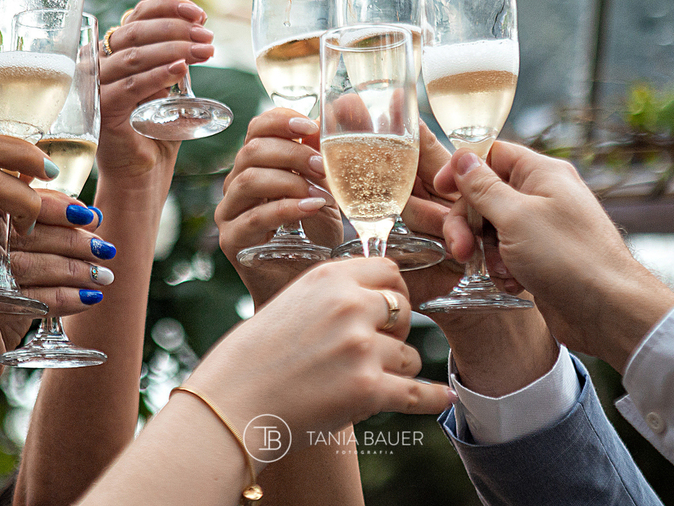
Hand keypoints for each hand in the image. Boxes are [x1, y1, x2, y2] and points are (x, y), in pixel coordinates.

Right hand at [9, 189, 110, 313]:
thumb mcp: (26, 261)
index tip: (90, 216)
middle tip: (105, 250)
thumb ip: (53, 233)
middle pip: (25, 234)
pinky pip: (26, 301)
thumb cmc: (3, 296)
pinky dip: (62, 299)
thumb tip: (94, 216)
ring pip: (27, 266)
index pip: (17, 205)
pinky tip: (87, 299)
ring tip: (102, 276)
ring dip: (72, 270)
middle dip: (73, 241)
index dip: (57, 207)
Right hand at [97, 0, 213, 179]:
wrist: (143, 172)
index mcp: (116, 50)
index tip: (199, 12)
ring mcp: (97, 86)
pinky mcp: (102, 109)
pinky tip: (181, 69)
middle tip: (207, 36)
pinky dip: (158, 74)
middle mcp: (100, 62)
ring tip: (205, 51)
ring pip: (134, 55)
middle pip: (136, 30)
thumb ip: (175, 58)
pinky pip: (131, 85)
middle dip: (176, 28)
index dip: (168, 6)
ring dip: (173, 48)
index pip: (138, 14)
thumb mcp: (170, 84)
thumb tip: (198, 31)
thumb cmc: (158, 127)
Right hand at [185, 258, 454, 437]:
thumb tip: (378, 294)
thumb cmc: (256, 356)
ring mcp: (361, 348)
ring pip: (408, 354)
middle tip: (374, 348)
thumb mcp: (293, 302)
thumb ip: (334, 293)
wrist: (231, 403)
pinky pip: (416, 392)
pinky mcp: (367, 390)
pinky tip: (442, 397)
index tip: (386, 308)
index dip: (391, 291)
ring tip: (360, 381)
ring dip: (394, 370)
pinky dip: (431, 397)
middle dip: (396, 329)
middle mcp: (349, 306)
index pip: (389, 271)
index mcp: (329, 278)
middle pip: (404, 309)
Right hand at [215, 108, 340, 305]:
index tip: (310, 125)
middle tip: (325, 166)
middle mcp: (237, 185)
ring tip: (321, 191)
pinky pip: (253, 218)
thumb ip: (332, 155)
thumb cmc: (317, 236)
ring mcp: (230, 213)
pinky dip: (286, 209)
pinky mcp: (232, 242)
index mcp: (256, 165)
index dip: (281, 120)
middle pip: (252, 150)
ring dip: (290, 179)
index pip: (256, 128)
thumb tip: (347, 107)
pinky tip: (313, 208)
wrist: (304, 289)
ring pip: (248, 179)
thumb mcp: (328, 190)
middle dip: (294, 153)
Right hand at [435, 141, 673, 370]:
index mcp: (542, 173)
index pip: (492, 153)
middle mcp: (544, 195)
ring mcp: (544, 228)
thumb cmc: (569, 258)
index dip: (463, 169)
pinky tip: (514, 285)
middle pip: (487, 195)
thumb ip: (483, 187)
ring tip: (500, 271)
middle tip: (461, 250)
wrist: (609, 311)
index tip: (441, 190)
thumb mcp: (515, 217)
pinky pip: (507, 254)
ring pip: (493, 228)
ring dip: (487, 251)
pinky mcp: (543, 258)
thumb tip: (462, 157)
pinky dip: (503, 269)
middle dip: (469, 223)